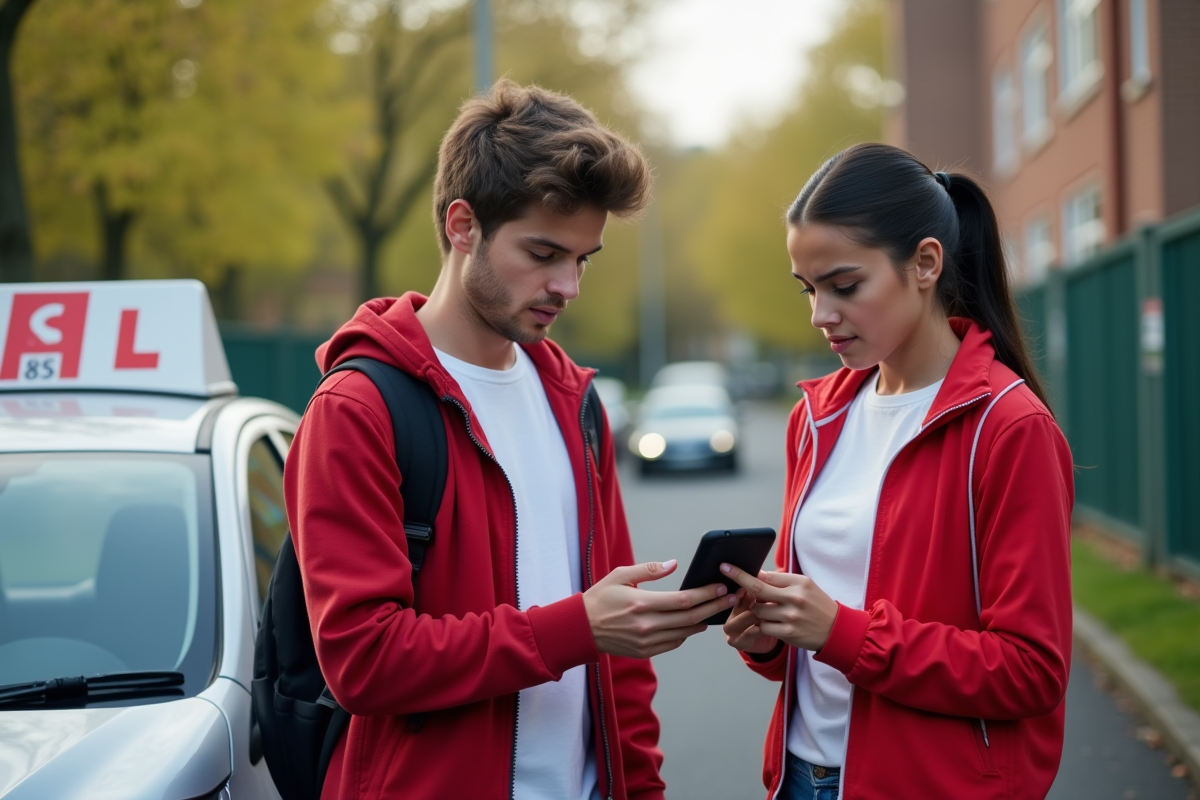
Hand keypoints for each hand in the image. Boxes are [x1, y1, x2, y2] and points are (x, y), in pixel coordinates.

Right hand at [582, 560, 737, 658]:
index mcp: (641, 603)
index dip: (706, 594)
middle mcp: (646, 625)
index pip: (683, 600)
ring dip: (703, 621)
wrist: (581, 628)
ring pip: (685, 633)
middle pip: (690, 617)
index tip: (721, 587)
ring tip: (716, 611)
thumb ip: (648, 570)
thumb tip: (674, 564)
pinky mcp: (644, 651)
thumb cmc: (600, 598)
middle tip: (731, 598)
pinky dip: (686, 633)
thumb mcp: (620, 575)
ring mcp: (646, 641)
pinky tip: (693, 624)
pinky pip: (673, 643)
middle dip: (714, 607)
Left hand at [719, 564, 837, 651]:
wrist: (836, 630)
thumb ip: (782, 580)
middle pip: (758, 589)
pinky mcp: (787, 633)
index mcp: (799, 583)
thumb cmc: (817, 605)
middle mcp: (794, 598)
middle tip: (724, 572)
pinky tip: (768, 623)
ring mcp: (790, 616)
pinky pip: (763, 627)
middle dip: (739, 581)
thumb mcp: (805, 586)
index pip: (767, 575)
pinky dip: (762, 624)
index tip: (728, 566)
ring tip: (764, 609)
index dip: (745, 572)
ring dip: (756, 610)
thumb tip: (758, 574)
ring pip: (758, 610)